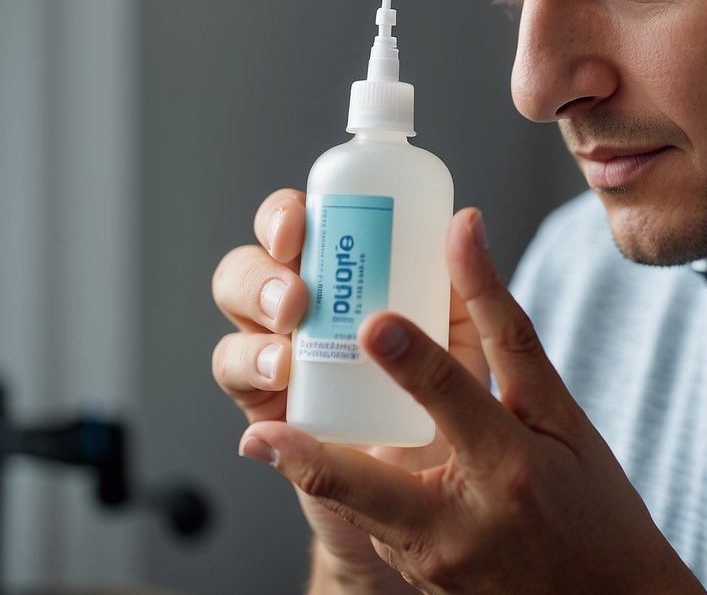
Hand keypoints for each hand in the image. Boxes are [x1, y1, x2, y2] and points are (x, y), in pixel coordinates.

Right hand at [212, 190, 488, 592]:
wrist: (445, 493)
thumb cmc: (457, 404)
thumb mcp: (468, 335)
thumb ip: (459, 285)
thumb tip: (464, 222)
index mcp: (349, 273)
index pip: (302, 225)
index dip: (286, 213)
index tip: (302, 221)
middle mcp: (306, 304)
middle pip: (254, 261)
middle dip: (261, 271)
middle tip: (295, 299)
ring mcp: (282, 352)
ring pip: (237, 313)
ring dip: (253, 321)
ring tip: (289, 351)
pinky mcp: (272, 408)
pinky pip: (238, 376)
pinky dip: (252, 369)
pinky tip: (282, 377)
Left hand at [238, 208, 704, 593]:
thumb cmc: (590, 499)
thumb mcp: (561, 416)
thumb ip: (505, 331)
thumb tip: (464, 233)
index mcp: (512, 468)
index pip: (456, 401)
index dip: (414, 358)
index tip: (373, 322)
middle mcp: (467, 524)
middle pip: (372, 490)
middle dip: (311, 459)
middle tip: (260, 431)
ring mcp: (435, 562)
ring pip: (357, 513)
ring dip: (311, 474)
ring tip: (268, 439)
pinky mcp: (418, 576)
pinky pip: (374, 525)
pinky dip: (351, 490)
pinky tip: (331, 457)